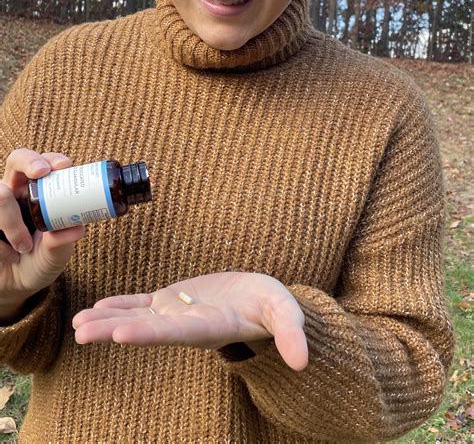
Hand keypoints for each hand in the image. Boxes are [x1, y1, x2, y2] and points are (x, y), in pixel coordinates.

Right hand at [0, 149, 84, 319]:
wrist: (14, 287)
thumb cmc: (38, 261)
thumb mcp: (56, 254)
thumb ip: (63, 241)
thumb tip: (78, 228)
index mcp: (37, 192)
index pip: (43, 163)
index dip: (50, 158)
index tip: (64, 166)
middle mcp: (14, 191)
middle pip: (16, 159)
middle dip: (29, 161)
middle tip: (41, 173)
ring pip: (0, 195)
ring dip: (12, 221)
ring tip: (25, 246)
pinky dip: (1, 246)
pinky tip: (10, 257)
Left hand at [73, 272, 307, 370]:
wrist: (260, 299)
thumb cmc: (274, 306)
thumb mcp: (287, 313)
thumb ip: (292, 333)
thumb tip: (303, 363)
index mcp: (211, 327)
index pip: (175, 333)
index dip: (148, 333)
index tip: (119, 336)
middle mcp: (187, 324)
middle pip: (147, 329)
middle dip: (114, 330)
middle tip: (81, 332)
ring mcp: (177, 313)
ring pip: (138, 316)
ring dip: (108, 318)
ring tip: (77, 323)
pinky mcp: (174, 299)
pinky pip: (143, 301)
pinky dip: (121, 303)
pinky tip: (98, 304)